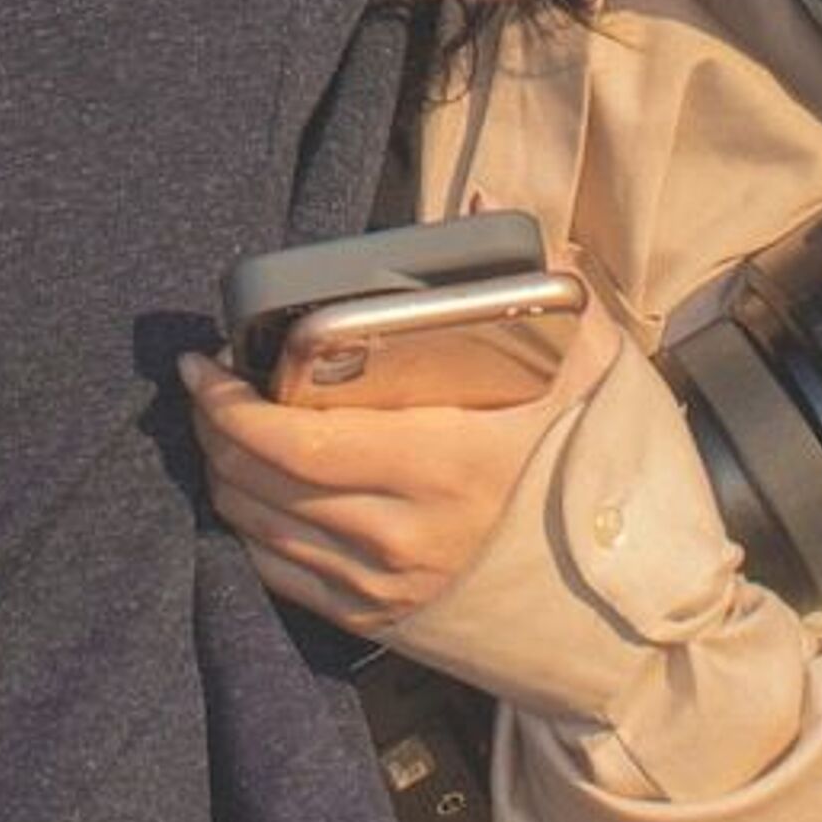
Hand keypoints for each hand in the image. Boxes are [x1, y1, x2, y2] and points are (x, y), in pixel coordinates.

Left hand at [184, 293, 613, 638]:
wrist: (615, 594)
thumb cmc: (592, 466)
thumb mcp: (583, 367)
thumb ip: (536, 285)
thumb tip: (479, 203)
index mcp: (442, 466)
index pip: (296, 443)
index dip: (230, 406)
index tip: (206, 362)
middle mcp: (401, 535)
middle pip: (259, 483)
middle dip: (213, 428)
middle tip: (207, 382)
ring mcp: (384, 585)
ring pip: (257, 527)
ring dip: (223, 471)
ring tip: (224, 424)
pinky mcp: (374, 618)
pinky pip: (277, 572)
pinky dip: (250, 523)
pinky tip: (252, 483)